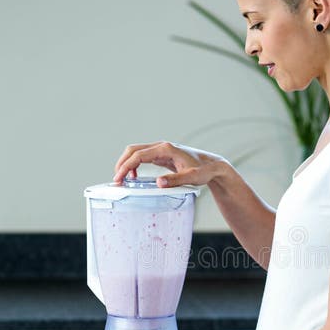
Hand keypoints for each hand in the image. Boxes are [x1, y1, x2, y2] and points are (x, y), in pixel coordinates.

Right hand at [113, 141, 227, 187]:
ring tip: (123, 179)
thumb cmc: (203, 170)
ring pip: (137, 152)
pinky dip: (134, 164)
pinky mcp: (162, 155)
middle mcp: (161, 146)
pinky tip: (134, 176)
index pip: (139, 155)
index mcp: (166, 149)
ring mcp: (161, 150)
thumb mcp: (191, 177)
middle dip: (122, 163)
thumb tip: (158, 183)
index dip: (126, 166)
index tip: (119, 178)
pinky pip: (143, 157)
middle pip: (134, 150)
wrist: (212, 166)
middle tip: (117, 180)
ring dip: (127, 163)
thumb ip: (175, 180)